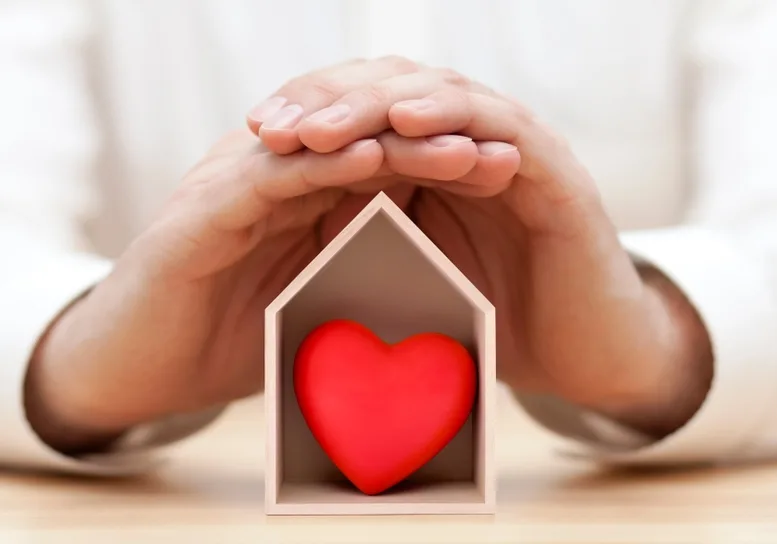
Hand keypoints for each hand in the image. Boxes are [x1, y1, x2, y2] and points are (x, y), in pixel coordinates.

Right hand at [25, 74, 517, 453]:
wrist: (134, 369)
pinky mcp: (204, 207)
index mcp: (303, 203)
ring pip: (327, 146)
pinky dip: (326, 164)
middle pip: (365, 143)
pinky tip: (377, 158)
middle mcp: (274, 180)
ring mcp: (236, 186)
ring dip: (396, 141)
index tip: (508, 174)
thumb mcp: (311, 312)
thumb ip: (359, 289)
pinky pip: (273, 172)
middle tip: (504, 151)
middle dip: (436, 143)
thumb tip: (436, 306)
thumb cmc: (225, 344)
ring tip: (464, 147)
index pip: (384, 165)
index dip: (446, 164)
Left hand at [250, 57, 713, 437]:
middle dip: (327, 101)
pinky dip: (449, 116)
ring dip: (374, 105)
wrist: (585, 355)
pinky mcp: (553, 168)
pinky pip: (498, 124)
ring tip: (319, 128)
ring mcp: (513, 149)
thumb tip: (279, 236)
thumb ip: (362, 240)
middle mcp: (470, 143)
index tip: (256, 134)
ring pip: (438, 94)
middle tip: (272, 126)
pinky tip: (402, 122)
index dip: (308, 114)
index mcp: (432, 163)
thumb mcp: (410, 275)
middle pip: (391, 89)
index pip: (363, 112)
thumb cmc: (493, 322)